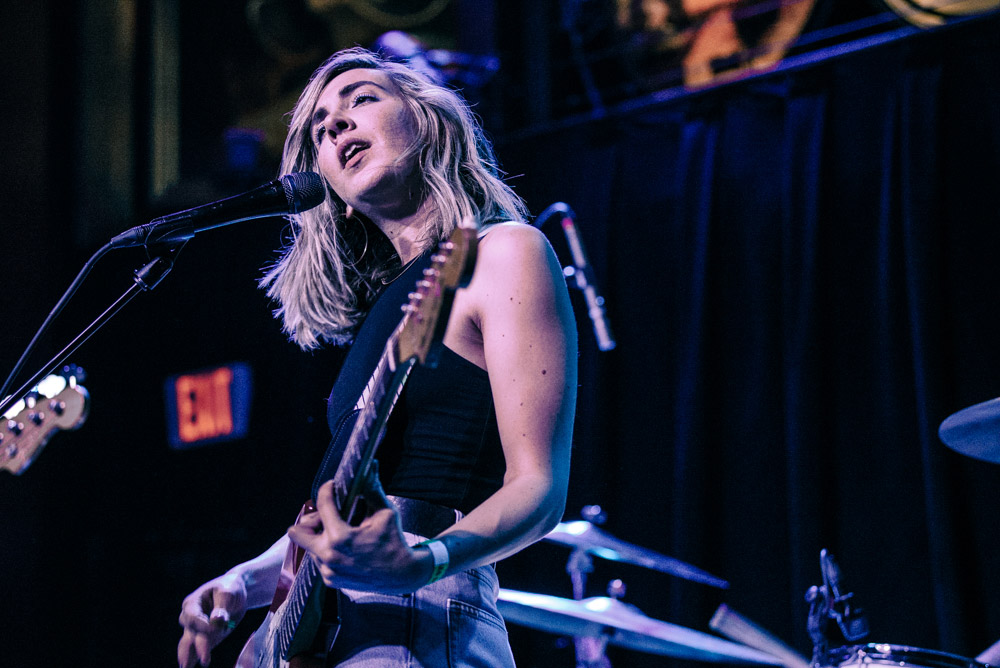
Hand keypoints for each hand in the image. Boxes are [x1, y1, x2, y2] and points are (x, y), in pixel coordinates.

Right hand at [177, 574, 247, 666]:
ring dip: (188, 656)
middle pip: (191, 633)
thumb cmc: (230, 588)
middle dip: (198, 646)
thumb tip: (217, 621)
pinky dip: (192, 658)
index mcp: (192, 603)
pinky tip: (189, 667)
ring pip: (188, 643)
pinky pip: (194, 649)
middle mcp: (190, 617)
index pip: (193, 617)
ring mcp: (195, 629)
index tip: (218, 628)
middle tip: (206, 659)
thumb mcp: (228, 592)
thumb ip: (222, 607)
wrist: (235, 592)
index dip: (204, 625)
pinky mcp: (203, 638)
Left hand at [286, 480, 431, 593]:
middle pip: (297, 532)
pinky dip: (328, 551)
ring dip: (321, 536)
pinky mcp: (330, 580)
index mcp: (340, 537)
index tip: (332, 486)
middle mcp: (329, 556)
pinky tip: (345, 548)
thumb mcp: (385, 512)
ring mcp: (328, 570)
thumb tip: (371, 465)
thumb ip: (372, 489)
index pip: (322, 504)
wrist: (402, 575)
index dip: (326, 490)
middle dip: (310, 520)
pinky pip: (318, 560)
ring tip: (341, 532)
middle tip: (327, 516)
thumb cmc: (393, 541)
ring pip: (309, 545)